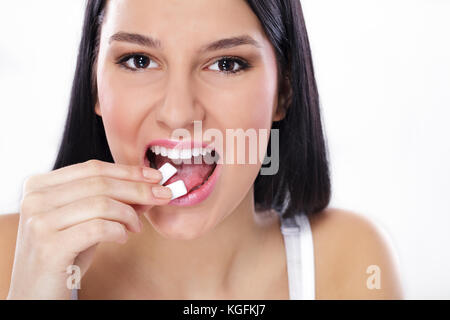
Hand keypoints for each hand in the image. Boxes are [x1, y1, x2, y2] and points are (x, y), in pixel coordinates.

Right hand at [7, 159, 171, 298]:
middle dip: (139, 189)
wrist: (35, 293)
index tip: (155, 176)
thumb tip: (149, 187)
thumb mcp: (86, 220)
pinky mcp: (49, 246)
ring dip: (129, 215)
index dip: (128, 171)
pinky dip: (118, 231)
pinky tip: (123, 238)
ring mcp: (39, 221)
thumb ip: (111, 201)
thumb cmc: (64, 255)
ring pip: (102, 204)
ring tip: (136, 227)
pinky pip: (99, 228)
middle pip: (100, 184)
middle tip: (163, 195)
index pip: (93, 168)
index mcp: (39, 185)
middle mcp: (35, 198)